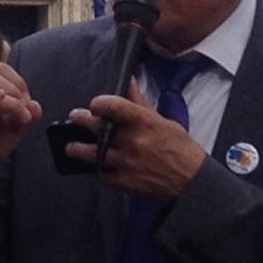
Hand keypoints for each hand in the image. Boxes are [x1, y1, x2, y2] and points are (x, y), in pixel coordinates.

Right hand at [0, 63, 41, 186]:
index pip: (0, 69)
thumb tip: (36, 105)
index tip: (28, 104)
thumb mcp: (15, 128)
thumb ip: (27, 113)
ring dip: (11, 98)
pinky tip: (1, 97)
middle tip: (25, 112)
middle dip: (17, 90)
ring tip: (20, 116)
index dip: (19, 82)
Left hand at [66, 80, 206, 199]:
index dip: (99, 103)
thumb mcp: (163, 121)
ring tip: (71, 147)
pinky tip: (96, 166)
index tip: (95, 104)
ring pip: (92, 153)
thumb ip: (140, 103)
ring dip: (78, 149)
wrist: (191, 181)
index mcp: (145, 122)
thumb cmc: (181, 149)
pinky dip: (99, 170)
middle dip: (81, 120)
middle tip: (76, 117)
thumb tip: (129, 81)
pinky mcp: (124, 181)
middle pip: (97, 127)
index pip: (113, 105)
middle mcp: (133, 141)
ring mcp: (127, 162)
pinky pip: (103, 175)